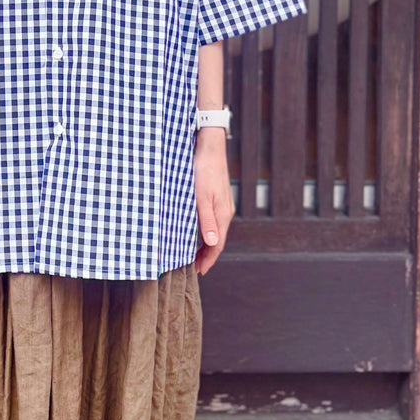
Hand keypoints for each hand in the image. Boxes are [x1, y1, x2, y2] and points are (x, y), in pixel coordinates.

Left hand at [193, 130, 234, 275]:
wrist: (209, 147)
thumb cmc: (204, 171)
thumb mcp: (201, 197)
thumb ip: (207, 221)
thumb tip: (213, 243)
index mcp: (222, 215)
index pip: (217, 245)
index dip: (208, 260)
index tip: (199, 271)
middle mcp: (225, 212)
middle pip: (217, 240)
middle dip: (207, 255)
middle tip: (194, 267)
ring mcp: (222, 205)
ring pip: (215, 230)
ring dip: (206, 244)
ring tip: (195, 254)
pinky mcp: (217, 197)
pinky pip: (213, 221)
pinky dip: (205, 231)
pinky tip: (197, 231)